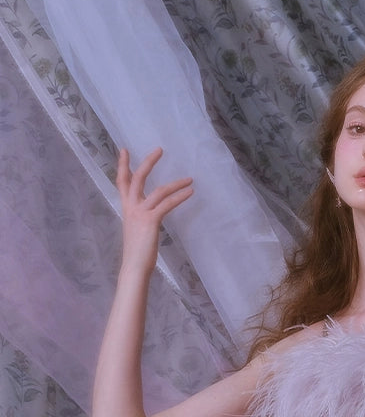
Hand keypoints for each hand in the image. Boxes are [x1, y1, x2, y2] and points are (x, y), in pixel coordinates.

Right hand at [116, 146, 192, 273]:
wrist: (134, 266)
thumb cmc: (137, 253)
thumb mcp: (136, 230)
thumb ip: (141, 218)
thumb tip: (150, 214)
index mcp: (127, 209)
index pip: (122, 182)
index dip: (123, 166)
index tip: (124, 150)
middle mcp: (131, 207)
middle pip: (138, 178)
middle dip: (148, 162)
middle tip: (160, 150)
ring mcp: (140, 213)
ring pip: (158, 190)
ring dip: (176, 184)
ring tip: (190, 179)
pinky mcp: (151, 220)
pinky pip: (167, 204)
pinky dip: (180, 196)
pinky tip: (190, 192)